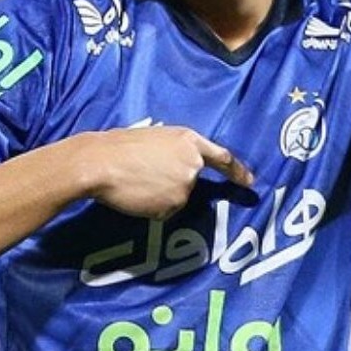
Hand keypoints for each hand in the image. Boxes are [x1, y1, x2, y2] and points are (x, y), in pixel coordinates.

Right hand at [72, 126, 253, 219]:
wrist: (100, 162)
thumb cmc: (119, 147)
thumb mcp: (154, 138)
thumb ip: (173, 151)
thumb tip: (174, 167)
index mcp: (189, 139)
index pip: (221, 157)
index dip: (236, 170)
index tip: (249, 181)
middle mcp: (193, 163)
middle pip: (190, 181)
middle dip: (171, 183)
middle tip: (144, 177)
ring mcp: (185, 185)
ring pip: (176, 198)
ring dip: (158, 195)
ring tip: (135, 182)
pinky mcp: (173, 204)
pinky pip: (164, 211)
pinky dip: (151, 207)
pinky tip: (136, 195)